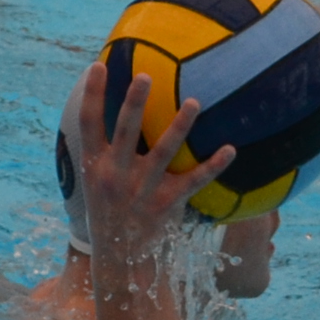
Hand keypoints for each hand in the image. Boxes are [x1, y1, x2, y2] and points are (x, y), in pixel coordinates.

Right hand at [78, 60, 234, 265]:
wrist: (119, 254)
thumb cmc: (108, 206)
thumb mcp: (95, 178)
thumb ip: (104, 148)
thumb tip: (115, 106)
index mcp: (94, 165)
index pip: (89, 124)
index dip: (93, 95)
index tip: (98, 65)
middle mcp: (116, 175)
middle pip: (126, 132)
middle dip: (134, 103)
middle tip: (144, 76)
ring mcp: (142, 189)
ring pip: (164, 152)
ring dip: (180, 126)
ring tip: (194, 102)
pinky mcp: (167, 202)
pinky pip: (194, 180)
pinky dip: (213, 166)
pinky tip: (231, 149)